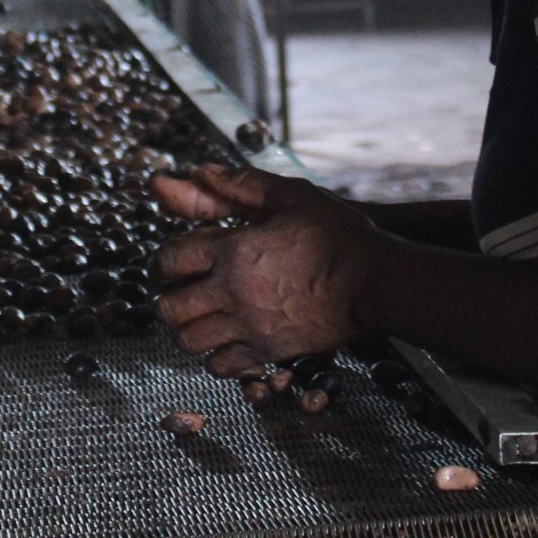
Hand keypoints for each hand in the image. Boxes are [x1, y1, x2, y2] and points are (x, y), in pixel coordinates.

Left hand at [151, 165, 385, 376]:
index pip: (172, 259)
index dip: (162, 261)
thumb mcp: (292, 195)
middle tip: (177, 293)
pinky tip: (224, 342)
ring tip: (196, 319)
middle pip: (170, 307)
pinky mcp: (269, 351)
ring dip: (186, 330)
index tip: (169, 263)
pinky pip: (222, 366)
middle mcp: (232, 291)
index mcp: (233, 250)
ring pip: (190, 340)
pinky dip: (214, 357)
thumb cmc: (338, 235)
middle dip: (166, 299)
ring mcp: (249, 325)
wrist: (375, 281)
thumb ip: (242, 184)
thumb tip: (201, 171)